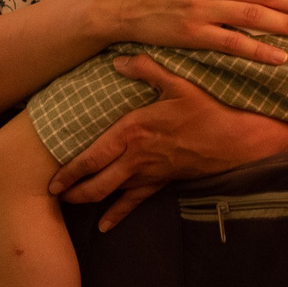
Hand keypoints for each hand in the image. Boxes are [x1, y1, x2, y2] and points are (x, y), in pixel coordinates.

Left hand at [53, 55, 287, 228]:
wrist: (236, 142)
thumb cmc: (207, 111)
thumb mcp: (178, 83)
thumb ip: (146, 69)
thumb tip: (118, 60)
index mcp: (133, 132)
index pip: (92, 157)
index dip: (69, 172)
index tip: (51, 180)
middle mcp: (136, 157)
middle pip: (96, 183)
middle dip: (72, 192)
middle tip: (52, 196)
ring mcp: (149, 173)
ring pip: (111, 194)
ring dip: (89, 200)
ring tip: (69, 203)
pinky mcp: (162, 182)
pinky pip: (135, 203)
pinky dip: (118, 215)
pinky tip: (105, 226)